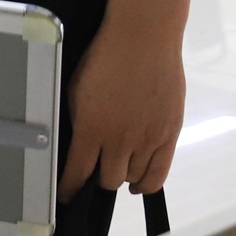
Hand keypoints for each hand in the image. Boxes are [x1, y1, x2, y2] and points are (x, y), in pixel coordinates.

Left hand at [60, 19, 187, 196]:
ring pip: (133, 178)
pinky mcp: (169, 134)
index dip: (70, 188)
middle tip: (93, 174)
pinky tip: (139, 184)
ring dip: (122, 178)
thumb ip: (79, 122)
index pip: (78, 172)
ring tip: (116, 173)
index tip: (65, 196)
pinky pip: (160, 172)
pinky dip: (148, 183)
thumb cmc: (104, 58)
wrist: (143, 39)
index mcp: (91, 128)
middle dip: (97, 180)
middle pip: (108, 179)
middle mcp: (120, 139)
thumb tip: (79, 146)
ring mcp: (148, 139)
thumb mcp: (77, 90)